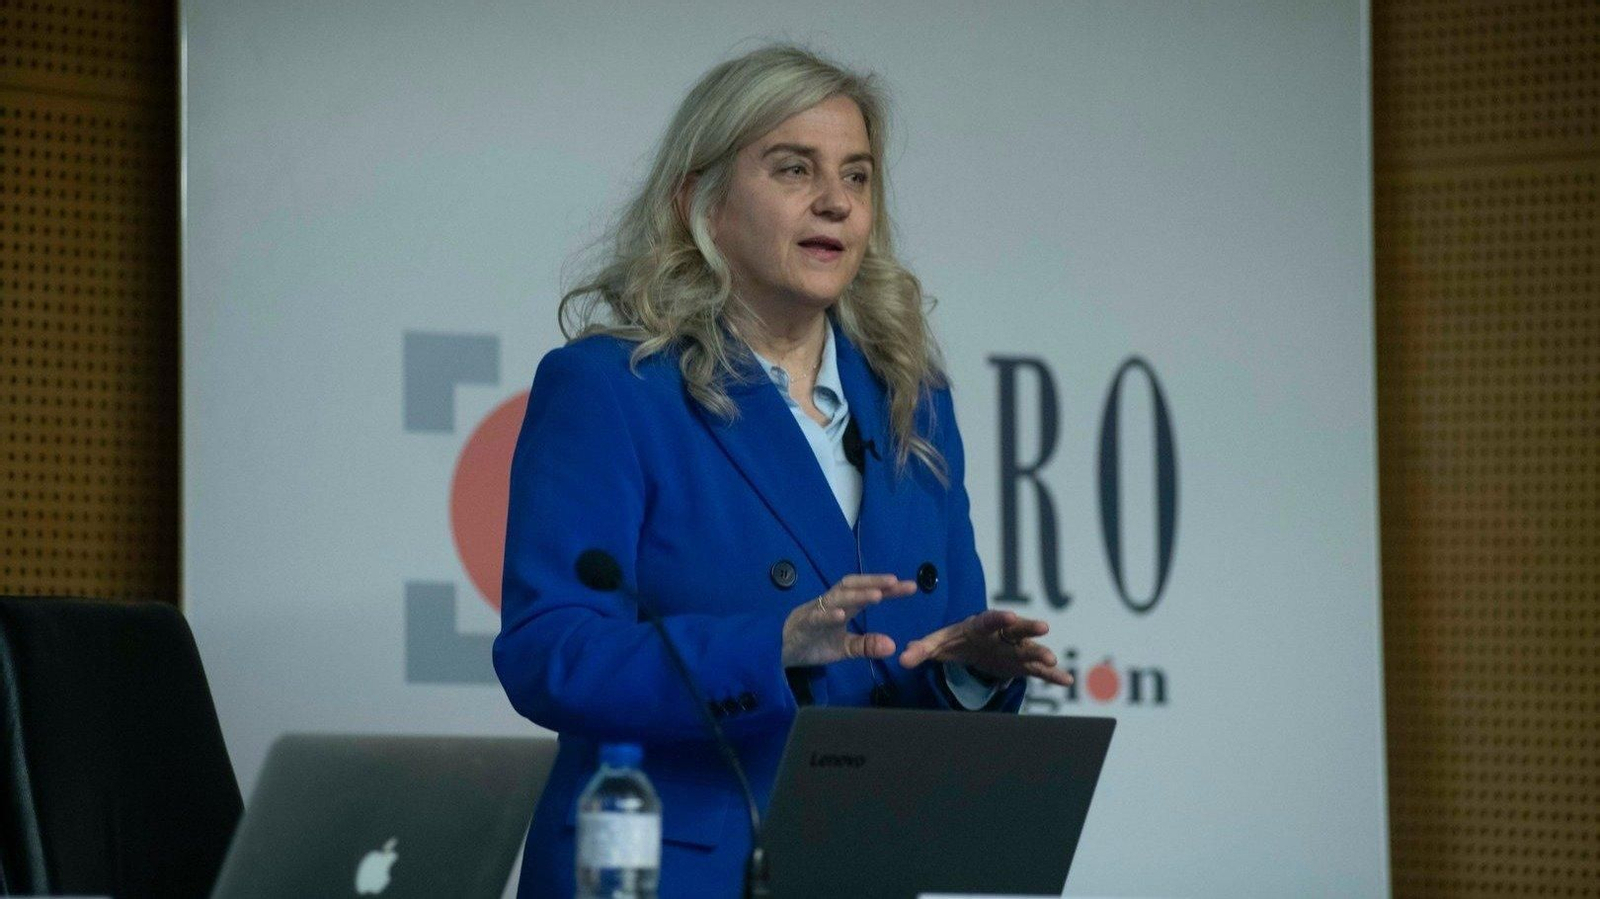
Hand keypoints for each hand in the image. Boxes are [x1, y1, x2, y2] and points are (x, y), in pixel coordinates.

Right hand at [781, 574, 918, 667]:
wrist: (781, 650)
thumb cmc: (814, 642)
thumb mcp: (844, 648)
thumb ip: (866, 645)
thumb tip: (893, 646)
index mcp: (845, 607)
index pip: (869, 593)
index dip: (889, 589)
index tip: (911, 586)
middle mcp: (832, 603)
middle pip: (853, 586)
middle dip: (873, 582)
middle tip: (895, 581)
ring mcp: (817, 611)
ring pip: (837, 597)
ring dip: (856, 595)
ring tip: (876, 596)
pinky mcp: (804, 623)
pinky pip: (816, 616)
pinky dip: (828, 614)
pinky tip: (840, 615)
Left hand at [897, 609, 1073, 687]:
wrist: (969, 647)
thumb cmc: (953, 640)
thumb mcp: (935, 644)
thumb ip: (920, 650)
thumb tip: (902, 658)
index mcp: (980, 625)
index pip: (989, 619)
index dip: (999, 617)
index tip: (1008, 615)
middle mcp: (1002, 634)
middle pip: (1016, 629)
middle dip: (1028, 628)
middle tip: (1043, 627)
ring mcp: (1014, 649)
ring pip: (1029, 650)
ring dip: (1040, 654)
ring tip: (1051, 660)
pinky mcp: (1021, 665)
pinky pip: (1037, 670)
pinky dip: (1051, 676)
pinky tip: (1066, 681)